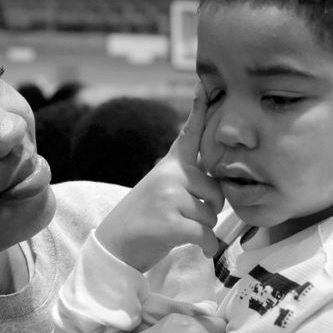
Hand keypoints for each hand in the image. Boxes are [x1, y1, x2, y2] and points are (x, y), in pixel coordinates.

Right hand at [95, 84, 225, 271]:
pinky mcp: (169, 222)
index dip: (200, 109)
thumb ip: (186, 178)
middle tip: (187, 217)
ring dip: (204, 229)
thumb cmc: (146, 220)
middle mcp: (169, 175)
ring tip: (180, 230)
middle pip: (216, 190)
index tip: (206, 83)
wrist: (114, 246)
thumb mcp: (162, 189)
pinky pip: (204, 233)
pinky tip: (199, 249)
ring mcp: (168, 196)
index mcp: (169, 165)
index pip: (189, 134)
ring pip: (211, 214)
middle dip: (211, 209)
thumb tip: (219, 181)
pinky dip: (206, 246)